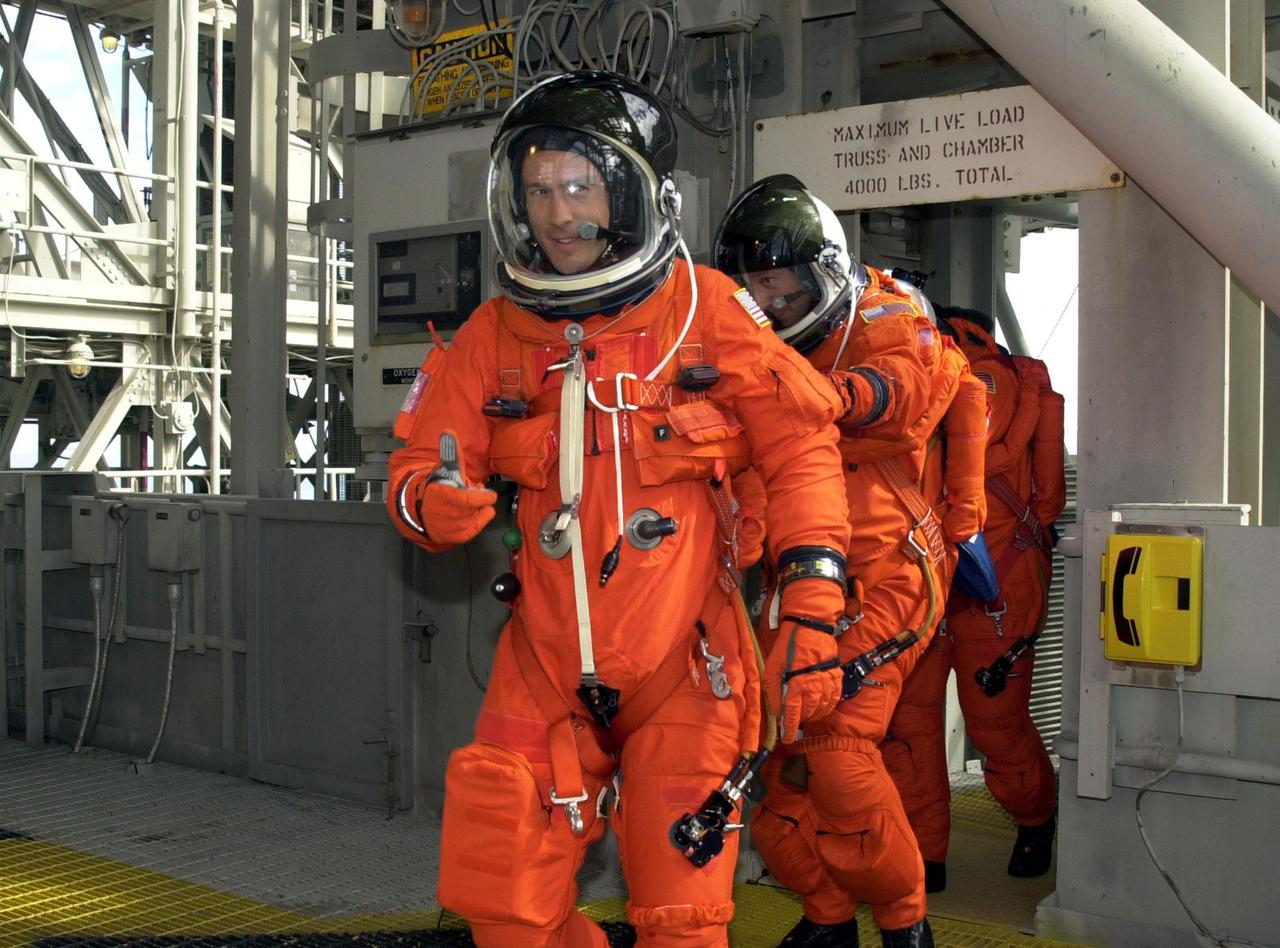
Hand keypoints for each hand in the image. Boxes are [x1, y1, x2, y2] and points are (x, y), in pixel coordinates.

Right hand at [409, 431, 496, 544]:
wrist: (418, 510)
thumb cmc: (435, 487)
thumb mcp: (443, 469)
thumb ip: (449, 452)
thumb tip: (448, 431)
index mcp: (440, 496)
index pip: (466, 499)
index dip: (480, 497)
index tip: (485, 491)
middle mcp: (444, 514)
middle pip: (472, 509)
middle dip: (480, 500)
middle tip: (478, 492)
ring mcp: (449, 528)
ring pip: (474, 520)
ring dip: (480, 510)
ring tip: (474, 502)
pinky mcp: (453, 538)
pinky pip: (473, 530)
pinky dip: (479, 521)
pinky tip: (478, 514)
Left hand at [765, 619, 842, 741]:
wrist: (809, 626)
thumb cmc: (788, 645)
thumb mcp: (773, 666)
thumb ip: (774, 691)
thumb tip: (776, 711)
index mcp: (797, 684)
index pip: (793, 714)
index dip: (790, 728)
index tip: (788, 738)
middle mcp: (814, 686)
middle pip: (809, 713)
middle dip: (800, 719)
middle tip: (794, 719)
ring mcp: (828, 681)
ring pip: (823, 708)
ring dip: (814, 714)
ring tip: (806, 713)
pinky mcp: (836, 676)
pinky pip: (835, 698)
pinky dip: (828, 706)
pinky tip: (821, 706)